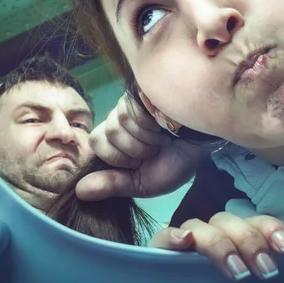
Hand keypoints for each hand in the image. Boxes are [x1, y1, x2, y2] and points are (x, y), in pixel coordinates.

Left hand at [76, 93, 205, 200]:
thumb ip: (113, 185)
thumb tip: (78, 192)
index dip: (118, 157)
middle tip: (155, 148)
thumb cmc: (177, 161)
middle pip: (107, 133)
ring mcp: (132, 101)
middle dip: (134, 149)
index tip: (141, 160)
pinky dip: (151, 124)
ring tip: (163, 136)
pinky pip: (134, 109)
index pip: (95, 142)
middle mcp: (120, 116)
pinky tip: (165, 123)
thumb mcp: (144, 182)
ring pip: (119, 122)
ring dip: (145, 137)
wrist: (205, 143)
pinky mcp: (144, 90)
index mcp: (116, 138)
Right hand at [150, 213, 283, 281]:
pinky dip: (173, 236)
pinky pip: (163, 237)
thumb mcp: (256, 280)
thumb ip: (273, 251)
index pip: (254, 222)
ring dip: (219, 244)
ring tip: (235, 269)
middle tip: (266, 270)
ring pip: (200, 225)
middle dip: (250, 241)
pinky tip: (184, 241)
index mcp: (238, 238)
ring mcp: (187, 242)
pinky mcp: (161, 251)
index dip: (271, 228)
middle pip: (229, 221)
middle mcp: (214, 235)